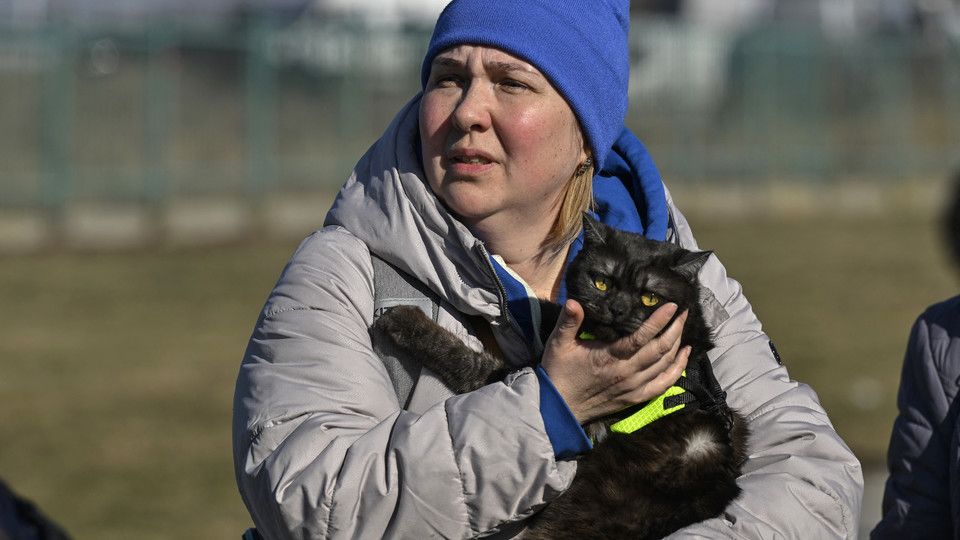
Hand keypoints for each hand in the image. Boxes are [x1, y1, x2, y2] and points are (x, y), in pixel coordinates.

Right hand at [540, 299, 689, 424]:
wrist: (559, 408)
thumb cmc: (559, 372)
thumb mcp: (558, 343)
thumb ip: (568, 321)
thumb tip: (573, 301)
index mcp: (609, 357)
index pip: (641, 337)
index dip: (659, 321)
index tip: (673, 306)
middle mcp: (626, 372)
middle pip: (660, 349)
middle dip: (676, 329)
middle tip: (685, 313)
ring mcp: (633, 387)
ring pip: (665, 365)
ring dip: (678, 346)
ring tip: (684, 328)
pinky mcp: (635, 398)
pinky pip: (663, 385)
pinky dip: (677, 370)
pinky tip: (684, 357)